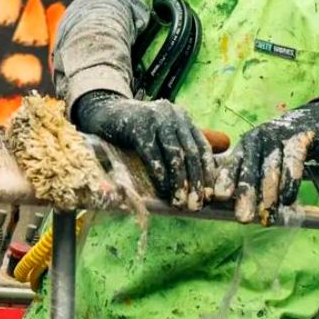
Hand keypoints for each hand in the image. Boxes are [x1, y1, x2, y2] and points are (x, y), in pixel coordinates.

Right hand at [74, 91, 214, 208]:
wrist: (107, 112)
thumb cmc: (137, 130)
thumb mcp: (163, 134)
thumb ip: (180, 150)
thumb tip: (201, 183)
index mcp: (183, 118)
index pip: (203, 147)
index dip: (208, 173)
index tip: (211, 196)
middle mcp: (173, 115)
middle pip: (190, 153)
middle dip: (195, 182)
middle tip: (196, 205)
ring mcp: (156, 119)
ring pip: (174, 154)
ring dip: (179, 182)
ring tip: (179, 203)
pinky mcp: (138, 126)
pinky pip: (153, 153)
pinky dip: (160, 173)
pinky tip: (163, 189)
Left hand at [215, 100, 318, 223]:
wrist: (310, 122)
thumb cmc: (279, 149)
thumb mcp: (261, 157)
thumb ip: (249, 178)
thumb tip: (235, 209)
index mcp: (245, 145)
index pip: (233, 162)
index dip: (226, 178)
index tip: (219, 196)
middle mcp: (258, 139)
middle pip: (250, 167)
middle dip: (246, 193)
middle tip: (243, 217)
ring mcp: (278, 138)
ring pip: (271, 167)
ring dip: (268, 192)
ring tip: (267, 213)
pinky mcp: (300, 139)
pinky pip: (293, 162)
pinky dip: (290, 181)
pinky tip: (288, 200)